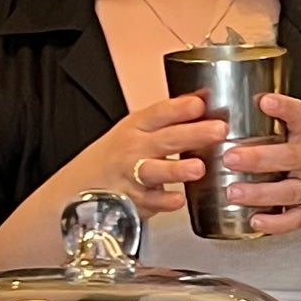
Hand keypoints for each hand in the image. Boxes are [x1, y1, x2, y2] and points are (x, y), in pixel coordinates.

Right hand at [71, 92, 226, 222]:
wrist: (82, 186)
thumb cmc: (119, 155)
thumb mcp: (138, 130)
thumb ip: (170, 119)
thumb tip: (204, 99)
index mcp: (138, 126)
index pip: (160, 113)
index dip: (180, 108)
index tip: (200, 104)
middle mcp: (135, 149)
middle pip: (166, 139)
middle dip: (194, 134)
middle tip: (218, 131)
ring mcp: (133, 175)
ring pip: (155, 171)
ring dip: (177, 170)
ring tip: (198, 168)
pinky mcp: (135, 201)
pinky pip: (151, 201)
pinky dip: (164, 201)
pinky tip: (178, 199)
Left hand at [219, 92, 300, 238]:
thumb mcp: (298, 140)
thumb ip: (269, 128)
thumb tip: (218, 112)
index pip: (300, 117)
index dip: (284, 108)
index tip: (264, 100)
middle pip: (290, 157)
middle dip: (259, 157)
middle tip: (231, 157)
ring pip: (288, 191)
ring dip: (260, 192)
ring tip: (233, 192)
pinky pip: (292, 220)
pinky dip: (274, 223)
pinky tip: (254, 220)